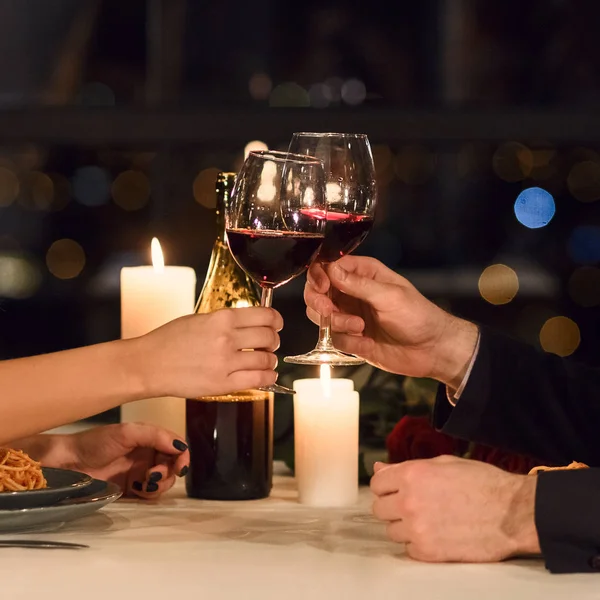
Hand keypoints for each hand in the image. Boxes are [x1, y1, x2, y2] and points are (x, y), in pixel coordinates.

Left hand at [42, 424, 189, 498]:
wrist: (68, 463)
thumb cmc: (95, 443)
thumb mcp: (127, 433)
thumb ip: (155, 436)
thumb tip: (181, 447)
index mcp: (148, 437)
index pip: (176, 445)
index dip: (182, 456)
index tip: (180, 467)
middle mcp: (147, 454)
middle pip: (173, 465)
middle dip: (168, 472)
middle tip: (153, 475)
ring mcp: (139, 472)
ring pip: (164, 481)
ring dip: (160, 484)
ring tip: (144, 483)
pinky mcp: (131, 489)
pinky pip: (150, 494)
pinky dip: (149, 493)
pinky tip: (137, 489)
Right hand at [134, 307, 282, 398]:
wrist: (148, 364)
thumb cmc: (169, 341)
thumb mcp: (199, 319)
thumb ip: (225, 321)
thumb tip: (250, 323)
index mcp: (221, 318)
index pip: (265, 316)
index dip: (276, 320)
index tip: (276, 324)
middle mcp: (227, 339)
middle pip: (269, 337)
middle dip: (274, 341)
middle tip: (270, 344)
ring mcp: (225, 362)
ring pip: (267, 360)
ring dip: (271, 361)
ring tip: (266, 361)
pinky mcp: (223, 384)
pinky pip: (258, 380)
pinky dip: (268, 377)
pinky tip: (266, 375)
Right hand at [304, 256, 477, 387]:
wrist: (431, 349)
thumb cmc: (417, 315)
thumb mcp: (389, 295)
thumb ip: (357, 284)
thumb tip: (330, 269)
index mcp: (363, 274)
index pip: (328, 267)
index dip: (319, 275)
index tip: (323, 287)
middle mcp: (352, 293)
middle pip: (317, 291)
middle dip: (318, 301)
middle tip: (329, 310)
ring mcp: (350, 316)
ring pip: (321, 316)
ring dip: (336, 323)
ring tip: (359, 328)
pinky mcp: (352, 338)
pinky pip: (334, 339)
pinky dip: (347, 341)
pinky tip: (366, 343)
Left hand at [370, 456, 540, 562]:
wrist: (513, 513)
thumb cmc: (482, 483)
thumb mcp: (443, 463)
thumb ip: (406, 467)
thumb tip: (379, 467)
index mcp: (412, 475)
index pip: (377, 483)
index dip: (387, 486)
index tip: (397, 489)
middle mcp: (409, 501)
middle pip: (379, 509)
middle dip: (393, 506)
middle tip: (413, 505)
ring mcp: (417, 528)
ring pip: (392, 530)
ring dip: (404, 526)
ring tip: (429, 520)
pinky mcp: (428, 552)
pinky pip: (408, 549)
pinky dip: (418, 543)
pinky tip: (436, 534)